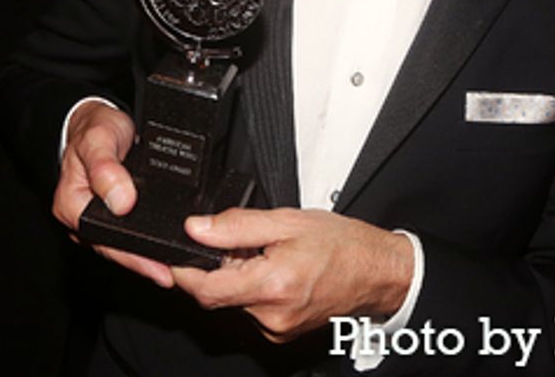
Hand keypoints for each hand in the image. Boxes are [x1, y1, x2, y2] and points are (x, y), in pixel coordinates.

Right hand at [53, 100, 174, 287]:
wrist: (96, 119)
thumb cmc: (93, 128)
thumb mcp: (98, 140)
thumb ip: (105, 169)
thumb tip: (121, 201)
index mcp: (71, 203)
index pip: (102, 236)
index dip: (129, 253)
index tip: (154, 262)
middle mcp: (81, 216)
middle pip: (113, 247)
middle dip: (142, 262)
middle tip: (170, 274)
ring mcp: (97, 217)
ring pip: (122, 243)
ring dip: (146, 256)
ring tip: (174, 269)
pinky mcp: (112, 213)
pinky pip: (129, 232)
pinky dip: (147, 241)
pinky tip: (165, 248)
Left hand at [170, 208, 413, 341]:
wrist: (377, 272)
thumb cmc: (342, 245)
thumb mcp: (287, 221)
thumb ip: (236, 225)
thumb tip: (196, 227)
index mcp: (271, 285)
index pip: (205, 290)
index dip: (184, 272)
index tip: (177, 256)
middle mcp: (271, 315)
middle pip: (219, 294)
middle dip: (220, 266)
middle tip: (243, 242)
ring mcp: (277, 329)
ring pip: (236, 300)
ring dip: (239, 276)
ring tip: (268, 253)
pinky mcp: (282, 333)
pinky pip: (253, 309)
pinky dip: (254, 288)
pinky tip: (276, 269)